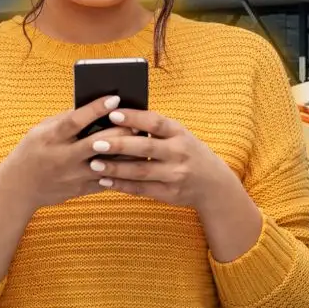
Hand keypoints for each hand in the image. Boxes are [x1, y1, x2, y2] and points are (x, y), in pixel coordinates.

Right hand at [0, 95, 134, 211]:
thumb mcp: (41, 130)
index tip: (115, 98)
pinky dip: (122, 171)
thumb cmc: (32, 151)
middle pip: (97, 143)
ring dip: (127, 153)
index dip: (96, 109)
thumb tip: (94, 106)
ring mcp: (73, 176)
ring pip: (107, 165)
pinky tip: (135, 161)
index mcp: (51, 138)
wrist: (19, 188)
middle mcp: (63, 157)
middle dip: (120, 132)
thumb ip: (65, 119)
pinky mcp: (81, 190)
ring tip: (142, 141)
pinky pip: (107, 180)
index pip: (76, 121)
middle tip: (137, 121)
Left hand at [87, 108, 238, 209]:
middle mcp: (179, 153)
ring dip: (116, 168)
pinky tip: (105, 181)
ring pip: (141, 171)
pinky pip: (141, 189)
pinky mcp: (170, 193)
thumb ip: (157, 128)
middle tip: (95, 143)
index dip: (134, 118)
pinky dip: (122, 185)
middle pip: (145, 148)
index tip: (112, 114)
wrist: (214, 184)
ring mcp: (175, 175)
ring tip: (94, 164)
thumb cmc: (189, 153)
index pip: (155, 122)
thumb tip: (121, 117)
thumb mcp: (181, 135)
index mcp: (180, 133)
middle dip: (119, 145)